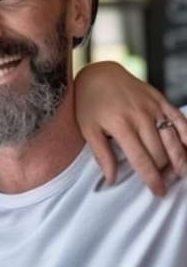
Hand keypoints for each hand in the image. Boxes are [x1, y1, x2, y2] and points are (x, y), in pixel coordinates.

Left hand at [75, 61, 186, 195]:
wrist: (99, 74)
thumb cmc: (89, 104)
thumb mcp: (88, 129)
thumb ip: (101, 154)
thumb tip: (111, 179)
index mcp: (121, 126)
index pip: (142, 159)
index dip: (152, 178)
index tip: (157, 192)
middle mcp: (141, 117)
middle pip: (161, 152)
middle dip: (166, 172)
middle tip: (167, 185)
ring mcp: (154, 107)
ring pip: (174, 139)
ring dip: (181, 159)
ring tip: (182, 174)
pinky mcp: (161, 100)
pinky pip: (180, 119)